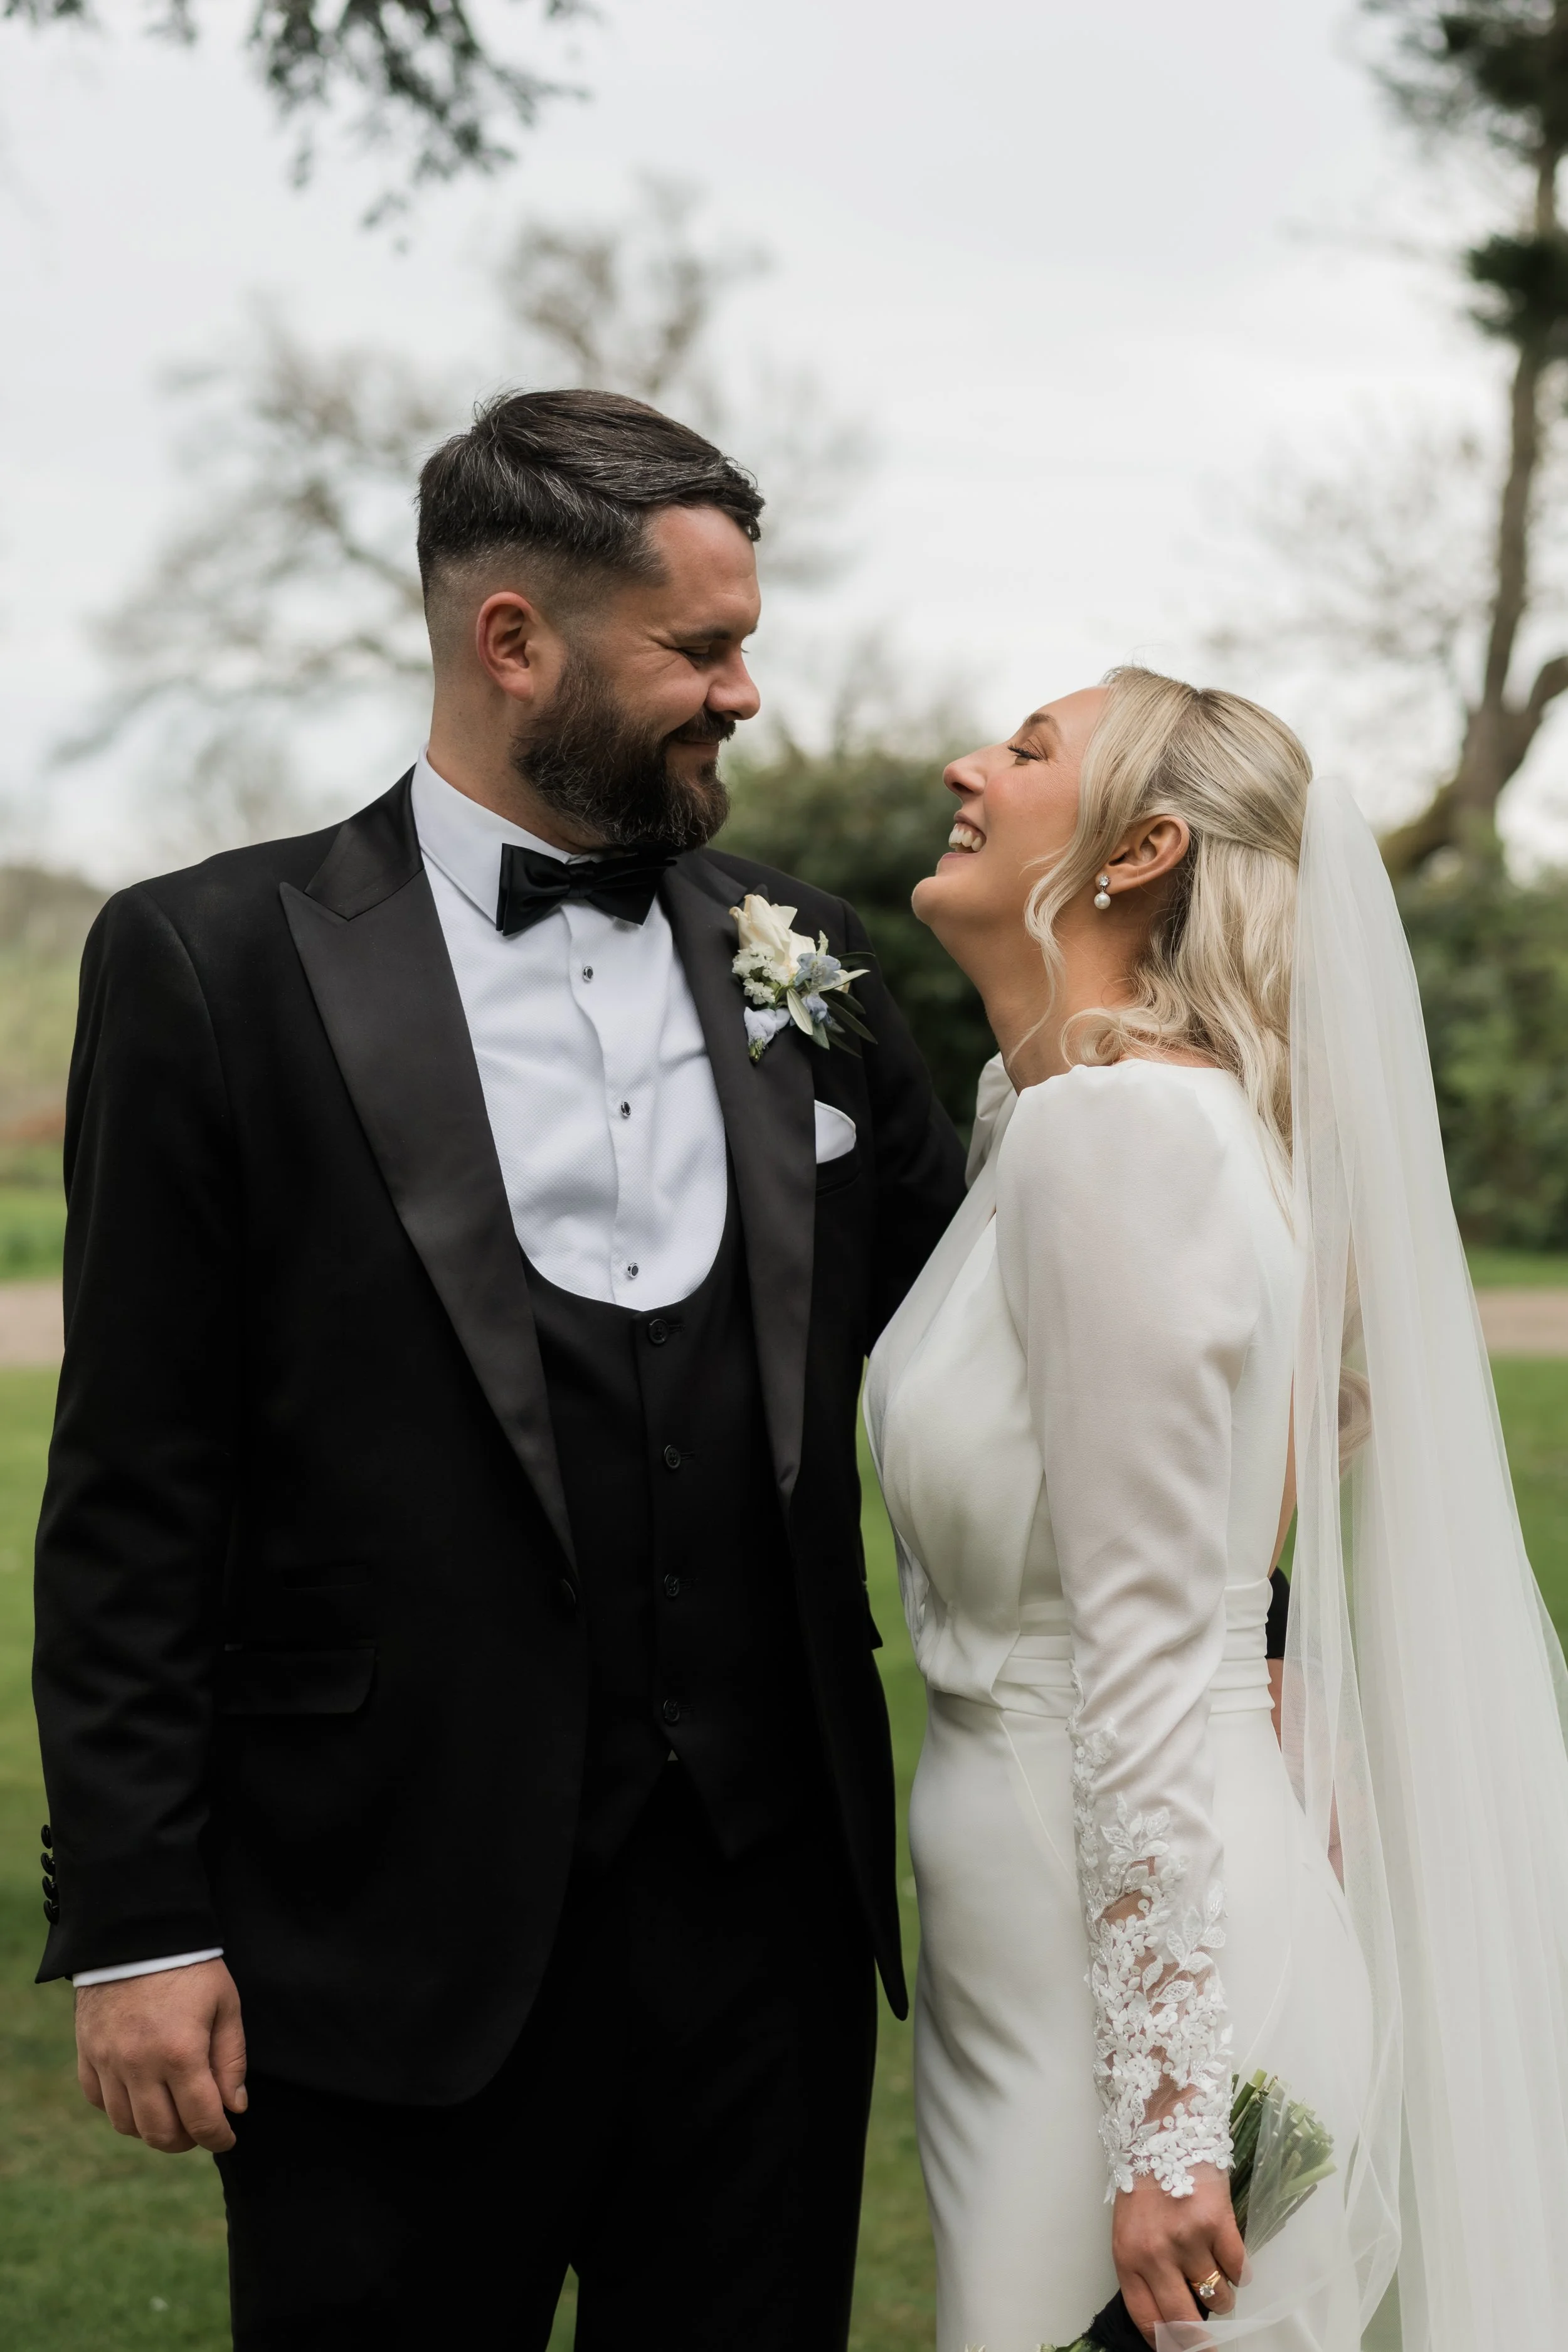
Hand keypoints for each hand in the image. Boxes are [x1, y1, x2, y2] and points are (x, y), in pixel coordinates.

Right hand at [75, 1959, 246, 2153]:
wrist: (137, 1934)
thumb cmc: (190, 1967)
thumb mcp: (225, 2005)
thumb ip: (231, 2060)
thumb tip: (234, 2108)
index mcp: (180, 2053)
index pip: (201, 2119)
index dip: (218, 2137)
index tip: (227, 2138)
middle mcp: (139, 2066)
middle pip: (160, 2133)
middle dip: (186, 2140)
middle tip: (200, 2128)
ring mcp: (107, 2062)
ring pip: (126, 2124)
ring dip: (152, 2129)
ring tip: (172, 2114)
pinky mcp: (86, 2054)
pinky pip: (98, 2101)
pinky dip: (120, 2108)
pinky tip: (140, 2095)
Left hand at [1113, 2164, 1245, 2345]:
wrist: (1165, 2129)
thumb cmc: (1145, 2182)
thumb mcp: (1130, 2229)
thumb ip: (1144, 2271)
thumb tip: (1171, 2317)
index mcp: (1128, 2257)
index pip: (1148, 2321)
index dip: (1168, 2345)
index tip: (1182, 2351)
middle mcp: (1155, 2254)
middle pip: (1184, 2323)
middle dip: (1202, 2343)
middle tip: (1213, 2346)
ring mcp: (1187, 2239)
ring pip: (1218, 2298)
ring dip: (1222, 2294)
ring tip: (1214, 2268)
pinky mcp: (1217, 2224)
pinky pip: (1239, 2269)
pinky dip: (1239, 2268)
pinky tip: (1227, 2249)